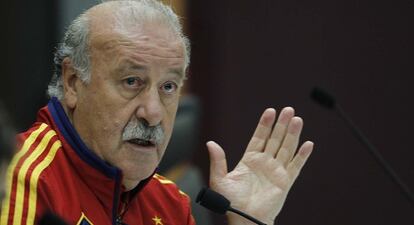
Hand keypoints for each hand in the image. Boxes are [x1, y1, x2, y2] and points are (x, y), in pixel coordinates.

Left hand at [207, 107, 312, 224]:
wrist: (244, 219)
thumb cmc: (231, 203)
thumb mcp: (220, 179)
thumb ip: (218, 161)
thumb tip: (211, 143)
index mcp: (250, 160)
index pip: (259, 137)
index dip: (265, 125)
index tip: (270, 111)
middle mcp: (265, 163)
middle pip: (275, 139)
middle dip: (281, 124)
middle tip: (288, 109)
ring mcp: (276, 171)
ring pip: (286, 148)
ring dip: (293, 134)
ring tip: (297, 119)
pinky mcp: (285, 181)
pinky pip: (296, 166)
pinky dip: (302, 156)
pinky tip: (308, 144)